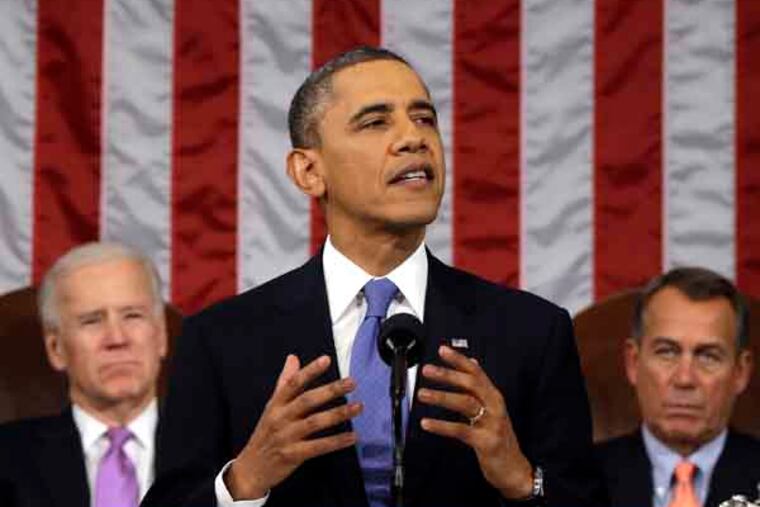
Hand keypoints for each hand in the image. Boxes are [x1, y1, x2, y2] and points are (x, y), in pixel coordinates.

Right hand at [226, 354, 361, 498]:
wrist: (250, 468)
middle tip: (352, 382)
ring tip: (358, 407)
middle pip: (307, 400)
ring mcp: (286, 437)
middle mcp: (280, 418)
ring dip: (338, 414)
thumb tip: (293, 357)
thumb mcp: (272, 406)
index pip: (293, 383)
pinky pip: (318, 447)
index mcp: (276, 404)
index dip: (310, 371)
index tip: (326, 360)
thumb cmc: (265, 434)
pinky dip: (336, 442)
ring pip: (315, 422)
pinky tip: (352, 436)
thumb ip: (285, 382)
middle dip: (330, 390)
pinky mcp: (293, 455)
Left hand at [417, 345, 532, 499]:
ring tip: (423, 394)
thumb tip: (471, 361)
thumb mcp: (492, 407)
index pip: (476, 372)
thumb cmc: (499, 436)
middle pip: (471, 384)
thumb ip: (479, 386)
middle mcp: (494, 405)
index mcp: (493, 395)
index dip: (459, 360)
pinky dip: (442, 426)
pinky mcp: (486, 441)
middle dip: (447, 375)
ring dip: (442, 397)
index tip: (442, 350)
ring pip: (466, 403)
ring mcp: (492, 423)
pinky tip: (427, 423)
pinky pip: (461, 430)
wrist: (514, 468)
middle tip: (427, 370)